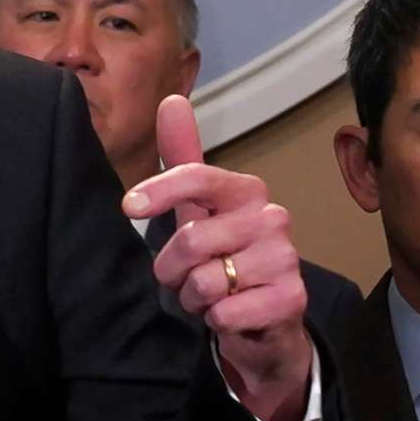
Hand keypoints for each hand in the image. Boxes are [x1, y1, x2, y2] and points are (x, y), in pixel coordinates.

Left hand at [127, 97, 311, 420]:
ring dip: (194, 298)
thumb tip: (172, 100)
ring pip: (204, 281)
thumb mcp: (198, 208)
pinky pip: (224, 312)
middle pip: (190, 240)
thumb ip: (184, 157)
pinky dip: (216, 321)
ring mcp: (286, 258)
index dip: (158, 190)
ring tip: (212, 296)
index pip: (197, 176)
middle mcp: (272, 217)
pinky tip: (231, 315)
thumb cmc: (225, 257)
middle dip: (172, 269)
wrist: (266, 319)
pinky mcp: (291, 299)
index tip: (128, 206)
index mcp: (246, 191)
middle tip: (187, 276)